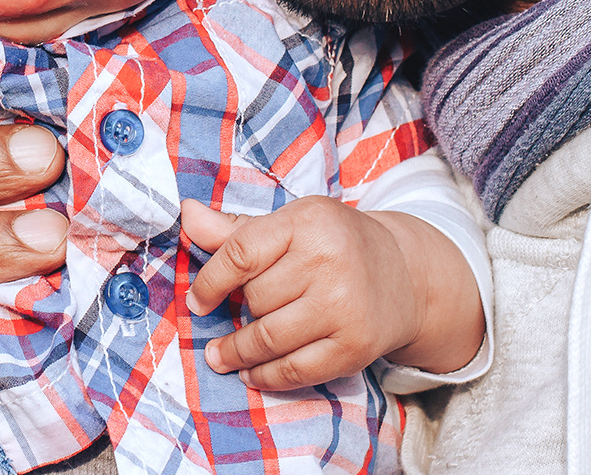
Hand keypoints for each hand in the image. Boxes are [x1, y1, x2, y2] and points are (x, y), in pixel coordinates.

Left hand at [182, 196, 478, 389]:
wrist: (405, 275)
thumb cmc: (333, 244)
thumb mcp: (290, 224)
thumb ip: (235, 229)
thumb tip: (185, 214)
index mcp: (307, 222)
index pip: (240, 254)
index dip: (209, 283)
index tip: (195, 303)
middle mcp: (328, 261)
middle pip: (255, 298)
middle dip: (240, 310)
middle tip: (236, 316)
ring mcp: (344, 307)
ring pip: (269, 338)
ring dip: (239, 353)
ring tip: (221, 357)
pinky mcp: (355, 347)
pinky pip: (296, 370)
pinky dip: (267, 377)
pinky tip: (252, 374)